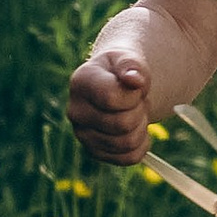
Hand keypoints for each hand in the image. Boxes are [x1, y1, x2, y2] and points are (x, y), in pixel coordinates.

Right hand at [66, 42, 156, 165]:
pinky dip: (141, 144)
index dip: (134, 94)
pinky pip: (129, 158)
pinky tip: (136, 128)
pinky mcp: (95, 152)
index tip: (134, 85)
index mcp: (80, 83)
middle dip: (140, 111)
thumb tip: (134, 80)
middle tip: (137, 100)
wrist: (117, 84)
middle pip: (122, 124)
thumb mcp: (129, 58)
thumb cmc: (122, 70)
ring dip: (141, 127)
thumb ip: (131, 66)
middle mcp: (76, 111)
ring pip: (127, 144)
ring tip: (134, 111)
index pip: (111, 99)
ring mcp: (83, 134)